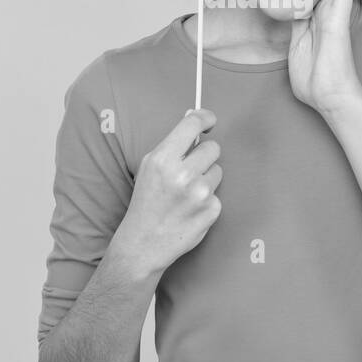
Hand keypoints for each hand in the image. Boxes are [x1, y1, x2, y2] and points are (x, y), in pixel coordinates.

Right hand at [110, 109, 222, 277]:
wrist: (144, 243)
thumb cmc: (146, 202)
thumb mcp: (149, 168)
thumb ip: (172, 145)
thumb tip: (194, 118)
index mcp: (163, 159)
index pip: (192, 125)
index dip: (204, 118)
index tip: (209, 120)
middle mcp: (183, 174)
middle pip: (213, 148)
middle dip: (204, 155)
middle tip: (191, 169)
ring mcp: (200, 193)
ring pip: (218, 170)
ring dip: (206, 179)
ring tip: (186, 194)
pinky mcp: (212, 210)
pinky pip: (218, 193)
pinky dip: (207, 200)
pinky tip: (190, 210)